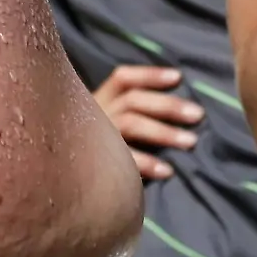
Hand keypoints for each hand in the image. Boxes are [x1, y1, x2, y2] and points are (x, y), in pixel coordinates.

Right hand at [93, 65, 202, 179]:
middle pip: (132, 100)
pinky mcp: (95, 164)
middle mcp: (95, 114)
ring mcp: (94, 138)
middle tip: (198, 115)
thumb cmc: (90, 150)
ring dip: (163, 132)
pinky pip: (124, 159)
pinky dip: (147, 163)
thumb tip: (173, 108)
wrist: (58, 181)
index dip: (149, 75)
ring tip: (191, 142)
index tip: (178, 77)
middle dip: (167, 105)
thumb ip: (125, 114)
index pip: (122, 78)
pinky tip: (168, 171)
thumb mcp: (100, 123)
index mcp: (97, 101)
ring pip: (131, 124)